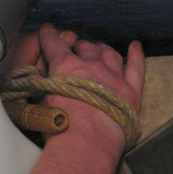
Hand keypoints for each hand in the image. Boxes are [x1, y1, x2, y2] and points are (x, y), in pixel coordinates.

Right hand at [38, 24, 144, 154]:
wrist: (86, 144)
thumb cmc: (59, 127)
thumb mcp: (40, 102)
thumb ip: (40, 85)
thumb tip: (36, 79)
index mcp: (65, 66)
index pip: (54, 44)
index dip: (49, 35)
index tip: (47, 30)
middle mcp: (91, 65)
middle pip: (85, 47)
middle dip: (77, 46)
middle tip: (74, 50)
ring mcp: (113, 76)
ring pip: (108, 54)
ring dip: (100, 49)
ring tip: (97, 48)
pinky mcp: (130, 91)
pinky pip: (136, 67)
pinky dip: (136, 54)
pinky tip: (135, 46)